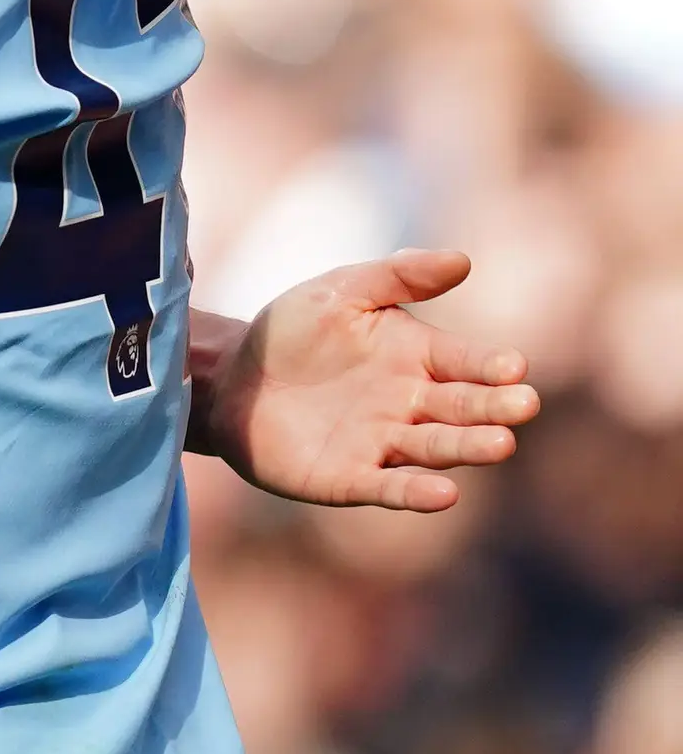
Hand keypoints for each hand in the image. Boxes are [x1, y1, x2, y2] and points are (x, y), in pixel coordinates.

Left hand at [193, 250, 535, 513]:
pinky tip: (444, 494)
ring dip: (468, 447)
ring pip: (436, 447)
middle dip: (494, 407)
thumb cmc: (291, 332)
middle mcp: (413, 403)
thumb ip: (396, 276)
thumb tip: (462, 259)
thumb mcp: (339, 293)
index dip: (491, 365)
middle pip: (463, 408)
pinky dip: (416, 492)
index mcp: (419, 356)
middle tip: (523, 405)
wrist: (228, 377)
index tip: (514, 366)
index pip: (467, 361)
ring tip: (501, 443)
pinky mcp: (350, 478)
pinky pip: (388, 486)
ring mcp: (384, 443)